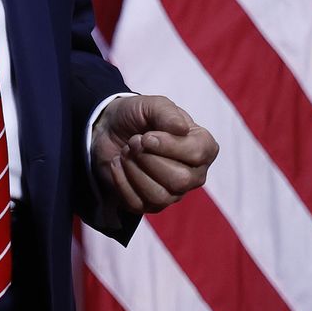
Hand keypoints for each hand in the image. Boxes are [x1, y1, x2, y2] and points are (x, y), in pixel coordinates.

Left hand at [90, 94, 217, 214]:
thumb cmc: (137, 116)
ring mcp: (172, 193)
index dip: (170, 146)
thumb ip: (167, 113)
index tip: (147, 136)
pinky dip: (121, 181)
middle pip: (180, 180)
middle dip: (149, 159)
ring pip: (159, 196)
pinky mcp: (149, 205)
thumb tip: (182, 128)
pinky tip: (117, 163)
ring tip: (126, 151)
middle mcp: (193, 174)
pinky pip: (137, 204)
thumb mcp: (151, 105)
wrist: (109, 129)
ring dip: (134, 170)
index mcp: (202, 147)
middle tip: (134, 141)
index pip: (198, 154)